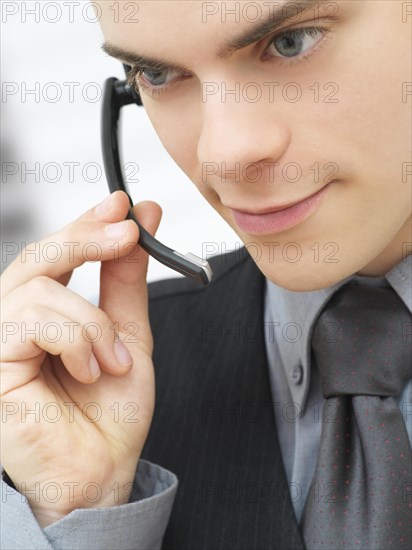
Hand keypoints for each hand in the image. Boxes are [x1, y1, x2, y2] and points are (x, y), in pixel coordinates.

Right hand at [0, 191, 161, 525]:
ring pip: (38, 286)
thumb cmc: (110, 409)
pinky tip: (90, 371)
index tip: (125, 204)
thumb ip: (126, 278)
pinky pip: (31, 321)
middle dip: (87, 237)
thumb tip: (142, 218)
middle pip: (38, 254)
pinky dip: (75, 340)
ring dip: (92, 320)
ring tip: (115, 359)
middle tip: (129, 232)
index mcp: (46, 310)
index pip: (57, 252)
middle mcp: (15, 318)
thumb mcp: (128, 331)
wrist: (102, 468)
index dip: (87, 222)